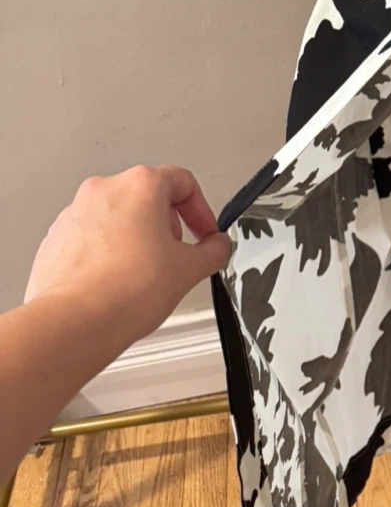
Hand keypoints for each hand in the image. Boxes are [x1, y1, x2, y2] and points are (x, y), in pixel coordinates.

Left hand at [24, 166, 230, 360]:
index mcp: (141, 185)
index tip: (205, 235)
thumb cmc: (122, 291)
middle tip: (175, 256)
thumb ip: (213, 251)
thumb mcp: (189, 270)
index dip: (202, 212)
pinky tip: (117, 283)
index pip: (185, 183)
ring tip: (144, 276)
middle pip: (149, 197)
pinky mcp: (57, 238)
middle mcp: (105, 190)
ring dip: (137, 240)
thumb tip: (217, 247)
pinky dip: (108, 254)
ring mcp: (76, 213)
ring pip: (119, 218)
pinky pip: (92, 238)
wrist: (73, 324)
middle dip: (168, 227)